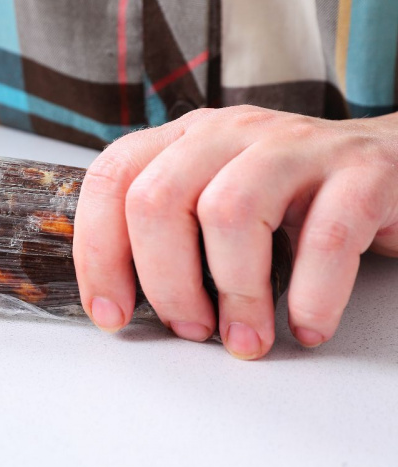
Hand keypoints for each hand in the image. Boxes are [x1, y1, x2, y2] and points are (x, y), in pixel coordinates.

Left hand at [73, 105, 397, 358]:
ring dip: (234, 292)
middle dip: (164, 282)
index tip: (110, 312)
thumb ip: (170, 233)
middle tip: (189, 327)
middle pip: (158, 199)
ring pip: (230, 212)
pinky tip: (306, 325)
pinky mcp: (361, 171)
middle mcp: (230, 132)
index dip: (98, 251)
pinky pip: (325, 238)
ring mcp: (295, 145)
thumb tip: (120, 301)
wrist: (394, 163)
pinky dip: (311, 296)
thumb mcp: (215, 199)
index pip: (111, 180)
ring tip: (245, 334)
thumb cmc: (291, 198)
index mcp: (184, 140)